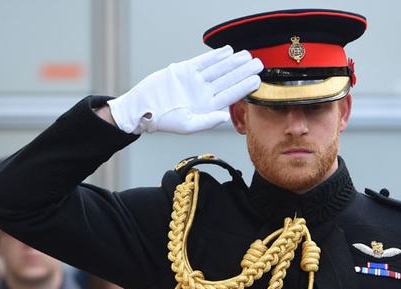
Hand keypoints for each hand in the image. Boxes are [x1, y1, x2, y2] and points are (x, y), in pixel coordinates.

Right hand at [108, 45, 262, 133]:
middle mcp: (204, 92)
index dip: (244, 87)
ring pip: (218, 69)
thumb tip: (225, 117)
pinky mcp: (185, 70)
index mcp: (208, 107)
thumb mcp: (187, 125)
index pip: (231, 95)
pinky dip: (215, 56)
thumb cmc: (164, 120)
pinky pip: (203, 61)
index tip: (257, 80)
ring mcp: (195, 81)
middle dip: (243, 71)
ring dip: (233, 62)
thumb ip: (207, 121)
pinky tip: (227, 51)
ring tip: (246, 55)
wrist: (143, 107)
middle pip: (228, 79)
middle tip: (258, 63)